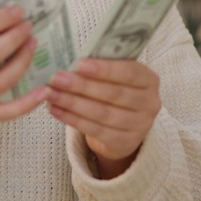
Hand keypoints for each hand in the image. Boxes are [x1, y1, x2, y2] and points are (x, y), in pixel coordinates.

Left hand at [45, 59, 160, 178]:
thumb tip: (68, 58)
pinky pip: (96, 130)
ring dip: (73, 103)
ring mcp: (140, 125)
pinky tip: (56, 110)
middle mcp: (149, 103)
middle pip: (114, 94)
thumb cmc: (114, 90)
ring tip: (51, 94)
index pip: (130, 72)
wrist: (123, 126)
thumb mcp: (115, 76)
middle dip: (82, 86)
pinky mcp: (125, 142)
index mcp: (149, 80)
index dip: (105, 69)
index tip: (79, 64)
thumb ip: (100, 67)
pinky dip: (73, 119)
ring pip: (103, 113)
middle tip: (56, 78)